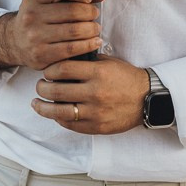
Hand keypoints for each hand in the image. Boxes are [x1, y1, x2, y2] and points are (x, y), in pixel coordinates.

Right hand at [0, 0, 104, 71]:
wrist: (14, 42)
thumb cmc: (37, 18)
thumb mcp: (47, 1)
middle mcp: (31, 16)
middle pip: (73, 12)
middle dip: (90, 13)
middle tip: (95, 15)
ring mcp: (35, 37)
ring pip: (74, 31)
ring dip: (92, 29)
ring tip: (96, 29)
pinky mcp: (41, 55)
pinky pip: (71, 49)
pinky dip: (88, 45)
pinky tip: (95, 42)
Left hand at [32, 56, 148, 133]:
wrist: (148, 99)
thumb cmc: (127, 78)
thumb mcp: (110, 62)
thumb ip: (88, 60)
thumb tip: (64, 59)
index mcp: (98, 73)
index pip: (62, 69)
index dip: (49, 70)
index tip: (47, 71)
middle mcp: (95, 92)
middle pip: (55, 90)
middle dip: (42, 87)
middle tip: (40, 85)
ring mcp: (95, 112)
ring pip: (58, 111)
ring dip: (42, 107)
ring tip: (36, 103)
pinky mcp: (96, 127)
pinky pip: (70, 124)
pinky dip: (58, 118)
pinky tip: (54, 113)